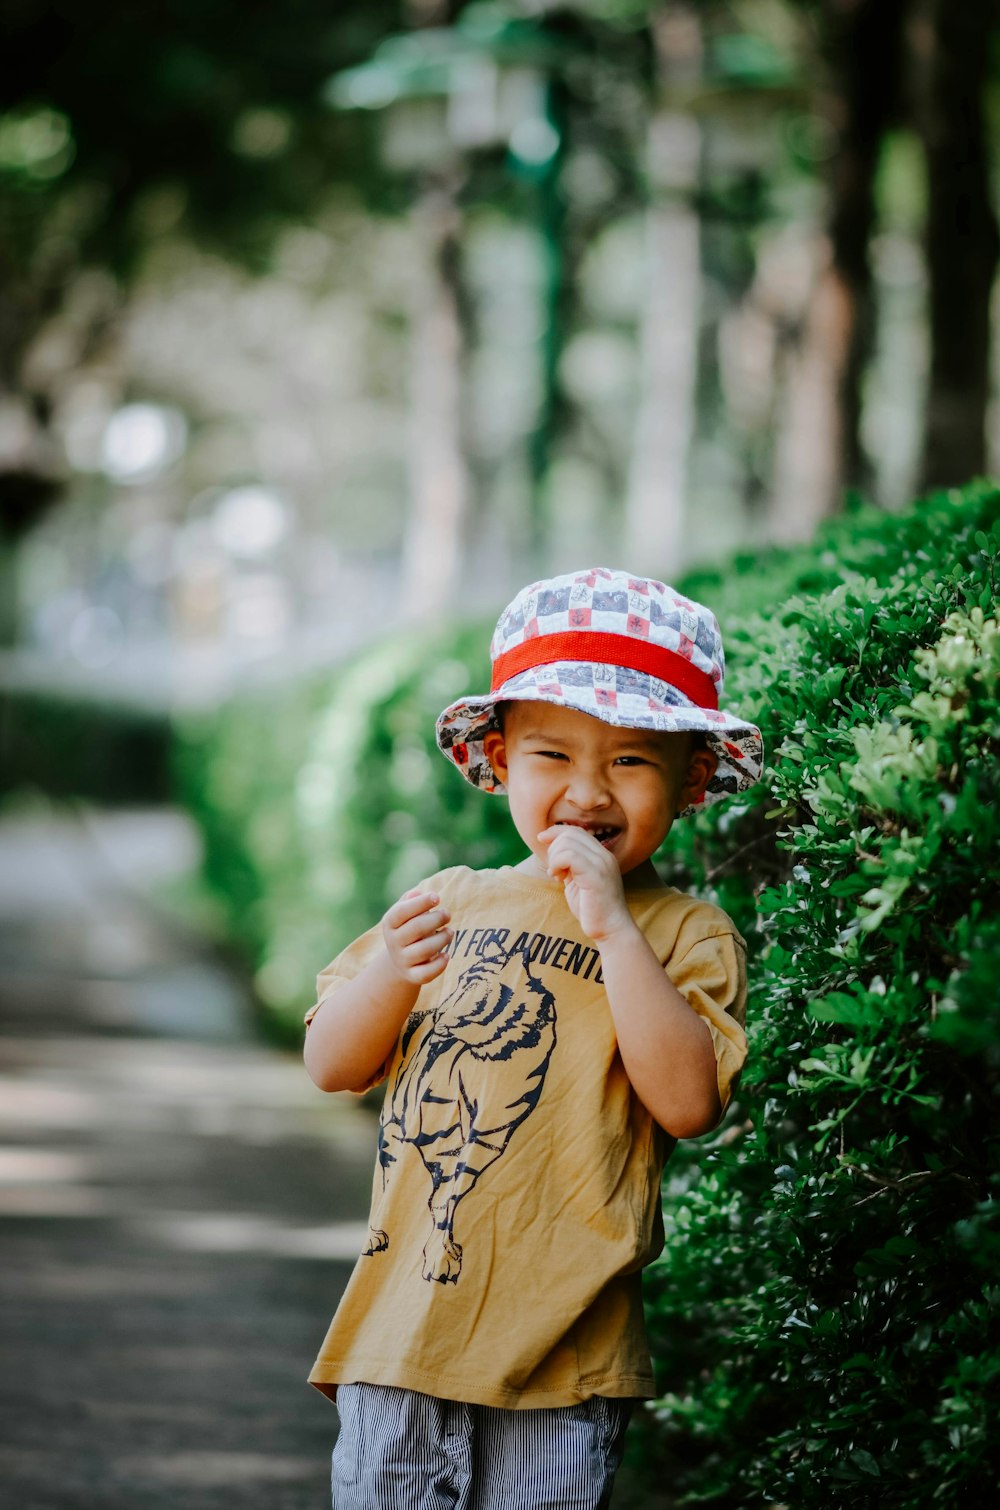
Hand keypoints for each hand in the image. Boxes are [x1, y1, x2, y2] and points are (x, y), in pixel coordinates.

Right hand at [382, 888, 452, 984]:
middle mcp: (393, 942)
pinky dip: (439, 965)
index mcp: (390, 923)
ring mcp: (402, 960)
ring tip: (450, 932)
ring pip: (424, 950)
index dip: (420, 903)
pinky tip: (447, 955)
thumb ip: (410, 901)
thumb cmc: (409, 928)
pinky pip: (426, 973)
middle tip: (447, 914)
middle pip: (416, 928)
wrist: (400, 960)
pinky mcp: (412, 976)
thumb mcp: (405, 913)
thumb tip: (417, 893)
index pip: (402, 911)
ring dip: (442, 939)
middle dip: (436, 919)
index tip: (437, 898)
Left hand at [538, 826, 634, 941]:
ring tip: (557, 876)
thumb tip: (553, 851)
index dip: (555, 832)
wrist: (611, 930)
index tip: (541, 839)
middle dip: (553, 850)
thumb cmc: (592, 910)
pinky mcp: (596, 874)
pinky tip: (558, 878)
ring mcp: (601, 863)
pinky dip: (557, 864)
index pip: (575, 831)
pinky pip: (569, 856)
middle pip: (569, 834)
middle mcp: (604, 855)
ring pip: (567, 843)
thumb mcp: (578, 881)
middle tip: (555, 871)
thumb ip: (570, 865)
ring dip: (554, 859)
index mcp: (601, 855)